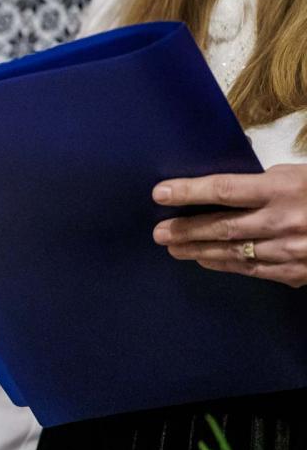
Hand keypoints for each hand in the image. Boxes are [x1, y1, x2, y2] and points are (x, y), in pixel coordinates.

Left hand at [152, 163, 306, 287]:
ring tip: (173, 247)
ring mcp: (291, 251)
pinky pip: (252, 269)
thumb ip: (267, 183)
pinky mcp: (297, 273)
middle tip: (158, 232)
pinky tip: (207, 261)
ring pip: (232, 252)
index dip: (189, 192)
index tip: (160, 194)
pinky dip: (226, 264)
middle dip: (185, 230)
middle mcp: (285, 221)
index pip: (225, 190)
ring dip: (198, 250)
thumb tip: (224, 190)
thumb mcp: (302, 175)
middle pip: (222, 226)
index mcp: (286, 188)